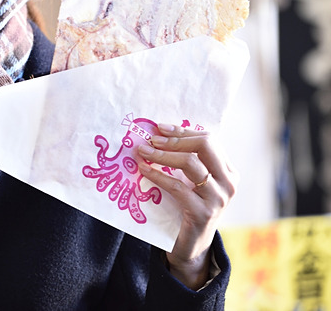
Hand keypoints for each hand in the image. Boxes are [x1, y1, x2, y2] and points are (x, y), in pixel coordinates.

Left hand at [136, 123, 237, 289]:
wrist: (191, 245)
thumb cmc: (188, 207)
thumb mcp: (190, 180)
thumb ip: (184, 159)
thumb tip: (159, 132)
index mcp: (228, 170)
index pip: (208, 140)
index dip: (182, 131)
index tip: (159, 128)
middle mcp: (229, 182)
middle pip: (205, 145)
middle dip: (175, 139)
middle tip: (151, 140)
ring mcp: (219, 198)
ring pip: (191, 163)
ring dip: (162, 155)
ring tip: (142, 152)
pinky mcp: (204, 213)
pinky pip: (178, 187)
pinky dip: (158, 175)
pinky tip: (144, 171)